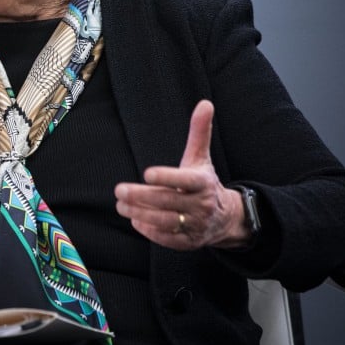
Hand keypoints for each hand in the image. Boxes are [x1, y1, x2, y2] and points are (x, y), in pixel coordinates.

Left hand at [114, 100, 249, 250]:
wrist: (225, 218)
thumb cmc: (204, 183)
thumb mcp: (201, 158)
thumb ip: (199, 132)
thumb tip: (204, 103)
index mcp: (203, 183)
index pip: (185, 180)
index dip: (167, 177)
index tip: (146, 173)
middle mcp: (201, 205)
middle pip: (168, 201)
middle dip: (142, 196)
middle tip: (120, 190)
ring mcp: (196, 225)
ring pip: (166, 221)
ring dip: (140, 213)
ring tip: (121, 205)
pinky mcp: (189, 242)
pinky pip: (168, 239)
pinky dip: (151, 231)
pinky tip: (135, 221)